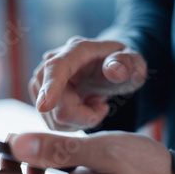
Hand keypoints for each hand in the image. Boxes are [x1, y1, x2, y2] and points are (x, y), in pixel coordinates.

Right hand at [29, 37, 146, 130]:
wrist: (110, 67)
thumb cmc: (123, 65)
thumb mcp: (135, 63)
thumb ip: (129, 64)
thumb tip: (114, 71)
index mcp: (77, 50)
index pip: (57, 67)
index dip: (50, 87)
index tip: (45, 106)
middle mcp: (52, 62)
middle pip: (56, 104)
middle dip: (83, 115)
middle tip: (102, 105)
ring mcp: (42, 80)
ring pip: (54, 118)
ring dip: (80, 120)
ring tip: (94, 103)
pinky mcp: (40, 96)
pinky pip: (53, 123)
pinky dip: (73, 123)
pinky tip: (84, 108)